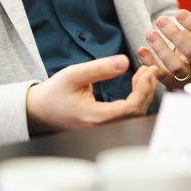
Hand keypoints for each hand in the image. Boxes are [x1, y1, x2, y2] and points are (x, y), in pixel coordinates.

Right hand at [25, 55, 156, 134]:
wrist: (40, 110)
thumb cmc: (54, 92)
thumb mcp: (74, 74)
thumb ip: (100, 68)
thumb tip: (125, 61)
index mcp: (95, 118)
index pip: (130, 108)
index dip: (144, 89)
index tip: (148, 70)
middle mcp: (102, 127)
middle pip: (136, 113)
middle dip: (147, 89)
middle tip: (150, 68)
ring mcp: (104, 128)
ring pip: (134, 115)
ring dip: (143, 93)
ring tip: (144, 73)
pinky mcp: (106, 124)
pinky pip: (128, 115)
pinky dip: (136, 98)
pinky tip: (136, 83)